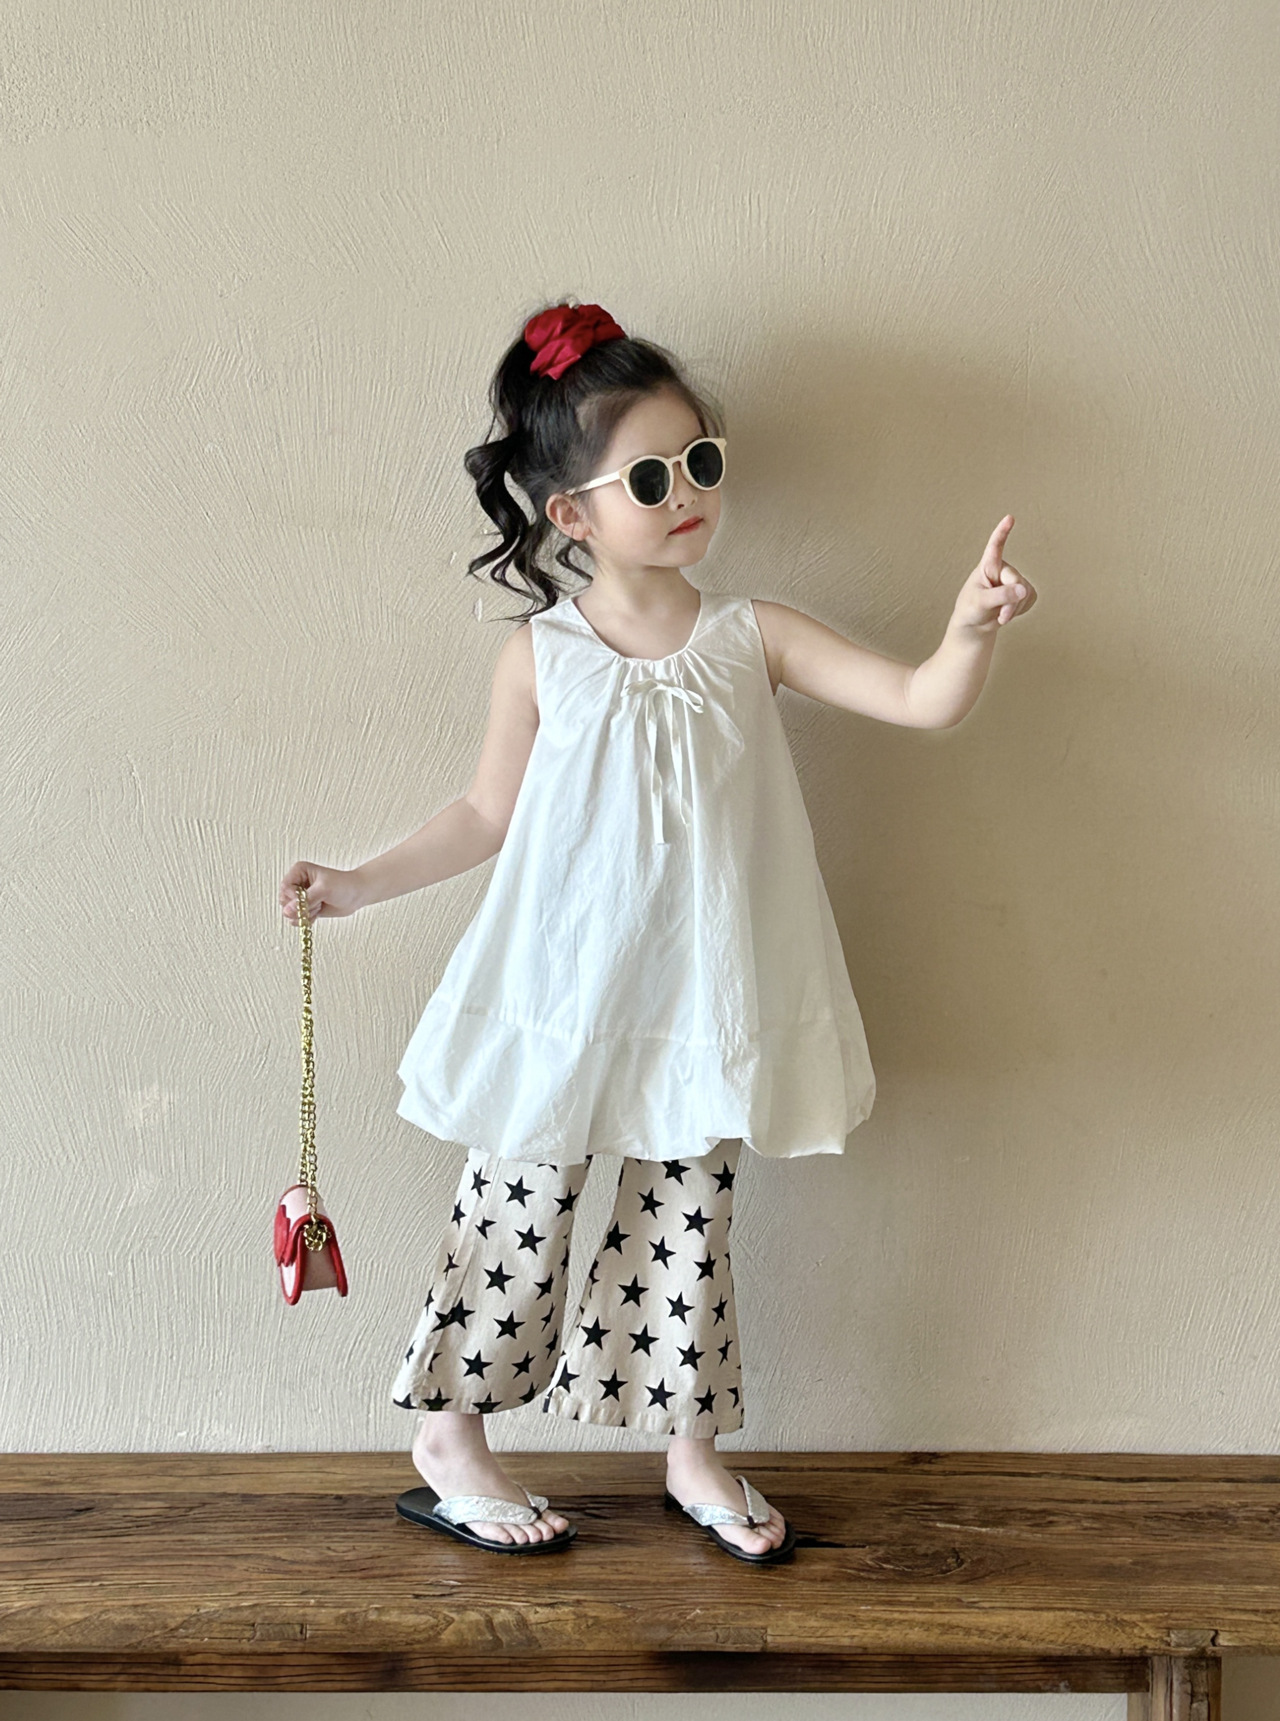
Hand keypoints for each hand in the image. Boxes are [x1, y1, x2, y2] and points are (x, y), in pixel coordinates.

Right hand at [278, 860, 365, 924]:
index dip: (293, 897)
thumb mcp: (324, 889)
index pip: (285, 888)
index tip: (307, 899)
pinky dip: (307, 919)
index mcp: (299, 871)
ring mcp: (300, 897)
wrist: (357, 894)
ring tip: (319, 906)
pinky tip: (319, 913)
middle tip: (317, 902)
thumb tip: (287, 911)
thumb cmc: (343, 885)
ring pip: (289, 912)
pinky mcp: (306, 908)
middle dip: (301, 906)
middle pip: (284, 901)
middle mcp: (297, 883)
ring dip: (305, 913)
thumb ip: (305, 900)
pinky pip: (297, 919)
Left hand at [952, 515, 1037, 631]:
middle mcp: (1002, 569)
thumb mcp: (980, 602)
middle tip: (1001, 617)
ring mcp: (1014, 580)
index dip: (1002, 532)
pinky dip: (1020, 611)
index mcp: (988, 566)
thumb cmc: (971, 609)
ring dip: (1014, 609)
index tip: (1009, 518)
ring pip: (1025, 592)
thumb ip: (1000, 595)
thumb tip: (1023, 590)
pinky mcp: (1024, 592)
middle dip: (1010, 602)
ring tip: (1000, 616)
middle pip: (1016, 581)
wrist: (976, 625)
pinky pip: (1030, 599)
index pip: (995, 546)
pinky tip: (1008, 613)